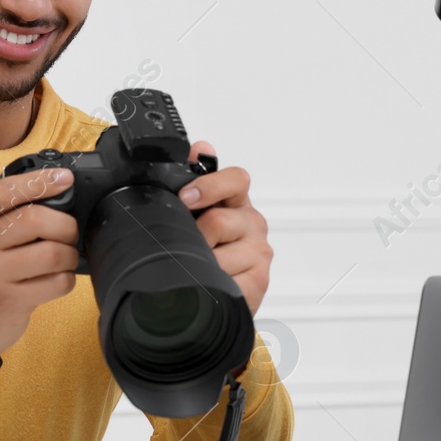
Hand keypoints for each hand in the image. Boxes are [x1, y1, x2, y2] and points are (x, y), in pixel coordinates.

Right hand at [0, 167, 79, 386]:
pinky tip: (56, 280)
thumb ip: (14, 214)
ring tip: (63, 260)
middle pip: (35, 220)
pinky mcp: (9, 302)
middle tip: (68, 235)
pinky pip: (57, 282)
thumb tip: (63, 192)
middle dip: (65, 226)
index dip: (39, 182)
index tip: (66, 179)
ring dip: (69, 256)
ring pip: (52, 253)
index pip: (4, 192)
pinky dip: (67, 280)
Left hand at [178, 140, 271, 319]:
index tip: (186, 198)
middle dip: (193, 237)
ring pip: (219, 255)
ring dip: (199, 265)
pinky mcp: (259, 282)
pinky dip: (211, 286)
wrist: (210, 293)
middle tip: (182, 246)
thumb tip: (200, 146)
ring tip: (194, 269)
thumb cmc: (204, 249)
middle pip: (220, 221)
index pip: (236, 179)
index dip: (210, 185)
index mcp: (236, 201)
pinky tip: (207, 285)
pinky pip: (229, 283)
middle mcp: (252, 224)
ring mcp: (259, 254)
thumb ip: (194, 178)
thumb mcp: (193, 213)